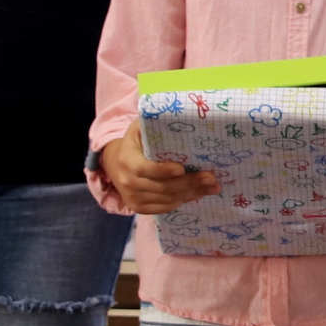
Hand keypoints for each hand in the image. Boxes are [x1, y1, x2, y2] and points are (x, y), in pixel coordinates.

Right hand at [101, 125, 217, 215]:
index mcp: (127, 160)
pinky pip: (164, 208)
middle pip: (162, 187)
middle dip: (189, 183)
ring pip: (167, 200)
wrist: (114, 163)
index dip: (163, 170)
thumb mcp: (138, 128)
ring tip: (211, 187)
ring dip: (191, 194)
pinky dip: (182, 201)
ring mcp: (132, 198)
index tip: (182, 168)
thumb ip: (153, 124)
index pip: (146, 169)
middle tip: (211, 178)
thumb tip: (179, 116)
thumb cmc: (134, 142)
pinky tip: (197, 194)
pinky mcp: (138, 208)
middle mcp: (128, 182)